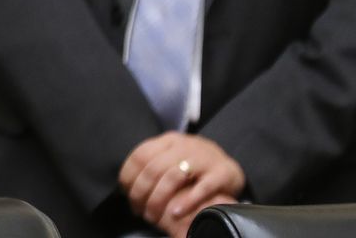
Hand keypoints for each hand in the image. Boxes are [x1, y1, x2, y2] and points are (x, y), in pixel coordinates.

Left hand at [119, 132, 245, 237]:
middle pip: (154, 168)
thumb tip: (126, 187)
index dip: (129, 177)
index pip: (140, 155)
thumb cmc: (193, 166)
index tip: (126, 195)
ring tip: (153, 215)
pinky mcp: (222, 173)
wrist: (229, 167)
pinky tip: (175, 213)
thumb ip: (152, 166)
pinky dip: (187, 201)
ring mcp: (204, 158)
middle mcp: (185, 146)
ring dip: (158, 199)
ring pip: (173, 177)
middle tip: (139, 210)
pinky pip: (202, 187)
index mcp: (168, 140)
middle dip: (141, 192)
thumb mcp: (171, 158)